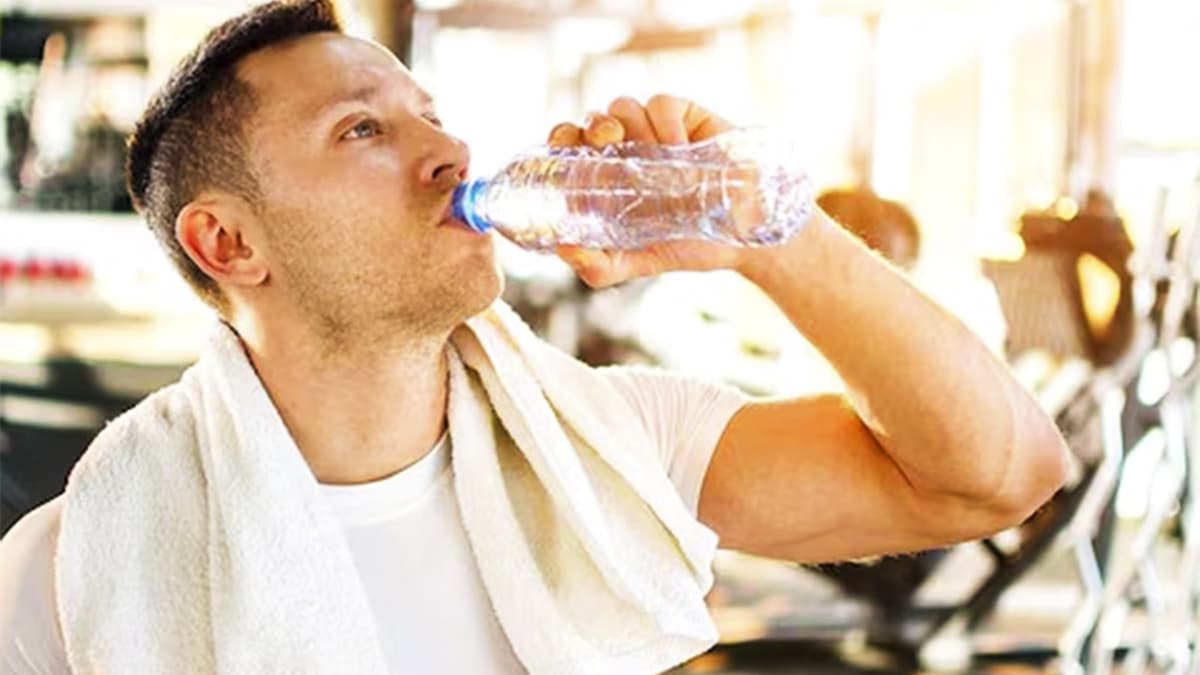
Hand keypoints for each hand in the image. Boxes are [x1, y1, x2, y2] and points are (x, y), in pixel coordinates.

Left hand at [549, 95, 749, 287]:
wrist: (745, 235)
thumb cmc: (690, 245)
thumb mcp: (640, 263)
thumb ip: (600, 267)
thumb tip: (563, 250)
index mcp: (606, 177)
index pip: (569, 146)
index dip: (560, 141)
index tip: (564, 153)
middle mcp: (626, 149)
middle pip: (590, 120)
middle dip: (589, 127)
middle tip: (604, 145)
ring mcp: (655, 130)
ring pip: (622, 106)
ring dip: (630, 128)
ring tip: (655, 160)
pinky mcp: (686, 114)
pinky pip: (661, 103)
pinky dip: (664, 123)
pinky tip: (680, 150)